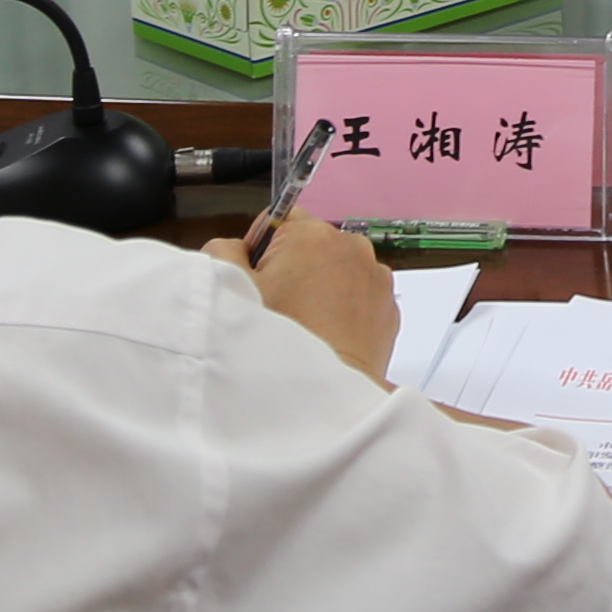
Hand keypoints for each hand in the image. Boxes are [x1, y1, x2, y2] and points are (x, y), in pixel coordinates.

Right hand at [209, 211, 399, 383]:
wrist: (325, 392)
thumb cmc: (283, 344)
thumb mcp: (234, 290)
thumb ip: (223, 251)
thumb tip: (232, 246)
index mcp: (312, 235)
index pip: (279, 219)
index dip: (261, 250)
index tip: (260, 279)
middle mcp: (351, 247)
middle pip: (309, 245)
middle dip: (293, 269)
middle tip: (281, 308)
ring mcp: (375, 276)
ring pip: (336, 269)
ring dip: (321, 287)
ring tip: (305, 324)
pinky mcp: (388, 305)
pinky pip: (359, 294)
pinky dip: (344, 307)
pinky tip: (327, 333)